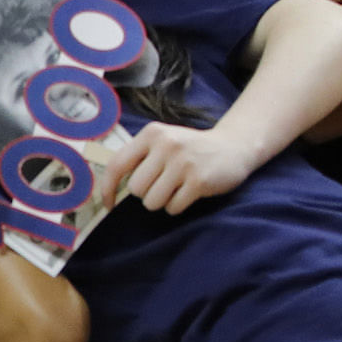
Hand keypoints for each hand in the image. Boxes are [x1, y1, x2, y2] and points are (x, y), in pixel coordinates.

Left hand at [115, 121, 256, 212]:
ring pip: (152, 202)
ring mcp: (183, 162)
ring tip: (176, 187)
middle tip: (163, 184)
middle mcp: (167, 145)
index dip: (107, 188)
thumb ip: (138, 157)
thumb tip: (109, 188)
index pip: (117, 165)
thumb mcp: (163, 142)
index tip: (108, 204)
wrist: (233, 147)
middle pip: (136, 189)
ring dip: (162, 202)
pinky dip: (177, 206)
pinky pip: (173, 207)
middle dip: (146, 194)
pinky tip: (189, 192)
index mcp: (152, 134)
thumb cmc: (189, 150)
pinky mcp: (199, 180)